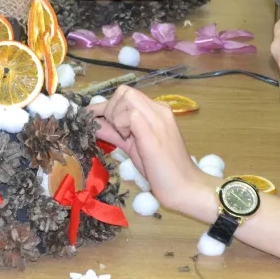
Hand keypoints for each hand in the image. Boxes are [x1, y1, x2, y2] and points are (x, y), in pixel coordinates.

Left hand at [88, 86, 212, 213]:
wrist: (185, 187)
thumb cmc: (162, 170)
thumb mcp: (135, 146)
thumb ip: (117, 133)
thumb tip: (95, 124)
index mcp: (158, 112)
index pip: (128, 96)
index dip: (108, 106)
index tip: (94, 119)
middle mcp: (159, 109)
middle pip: (124, 91)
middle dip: (110, 108)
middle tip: (114, 131)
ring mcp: (157, 118)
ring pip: (126, 97)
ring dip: (115, 116)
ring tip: (124, 137)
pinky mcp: (152, 131)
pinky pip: (129, 115)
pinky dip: (121, 125)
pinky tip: (126, 139)